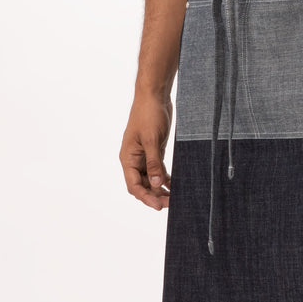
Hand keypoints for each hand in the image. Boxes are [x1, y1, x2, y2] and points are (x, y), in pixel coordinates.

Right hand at [119, 94, 172, 209]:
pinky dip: (164, 177)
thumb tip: (156, 184)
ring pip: (151, 178)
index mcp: (128, 157)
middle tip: (170, 203)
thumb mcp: (152, 139)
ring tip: (174, 197)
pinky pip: (157, 169)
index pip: (134, 185)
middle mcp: (134, 159)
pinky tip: (174, 184)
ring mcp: (144, 155)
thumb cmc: (149, 114)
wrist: (154, 95)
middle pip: (142, 185)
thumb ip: (154, 162)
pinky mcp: (154, 149)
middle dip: (154, 195)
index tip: (158, 206)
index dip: (146, 197)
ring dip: (160, 188)